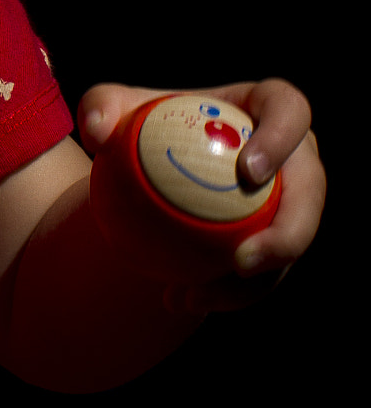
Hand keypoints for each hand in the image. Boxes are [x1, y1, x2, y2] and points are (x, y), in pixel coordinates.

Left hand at [77, 79, 324, 312]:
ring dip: (252, 283)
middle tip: (241, 260)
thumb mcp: (116, 110)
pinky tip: (177, 299)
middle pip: (310, 193)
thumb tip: (97, 130)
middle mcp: (292, 156)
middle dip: (290, 233)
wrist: (154, 169)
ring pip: (290, 247)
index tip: (249, 172)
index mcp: (267, 108)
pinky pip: (263, 276)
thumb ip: (102, 107)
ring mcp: (291, 202)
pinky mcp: (276, 241)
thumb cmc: (145, 127)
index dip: (282, 139)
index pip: (289, 111)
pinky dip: (225, 293)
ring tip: (199, 296)